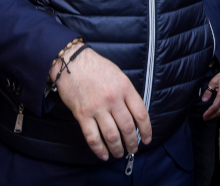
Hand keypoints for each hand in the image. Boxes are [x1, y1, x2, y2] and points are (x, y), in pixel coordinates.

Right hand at [52, 43, 151, 160]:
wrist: (72, 63)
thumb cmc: (97, 67)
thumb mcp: (119, 76)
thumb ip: (127, 93)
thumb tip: (134, 114)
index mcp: (125, 88)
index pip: (141, 114)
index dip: (146, 129)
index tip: (147, 139)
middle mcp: (113, 99)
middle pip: (128, 127)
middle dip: (133, 142)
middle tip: (134, 149)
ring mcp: (97, 108)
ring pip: (112, 136)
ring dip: (117, 148)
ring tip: (120, 154)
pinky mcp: (82, 115)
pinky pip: (92, 137)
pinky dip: (99, 149)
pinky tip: (103, 155)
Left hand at [202, 72, 219, 120]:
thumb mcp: (213, 81)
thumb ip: (208, 91)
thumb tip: (204, 100)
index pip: (215, 106)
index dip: (209, 112)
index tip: (204, 116)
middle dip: (212, 116)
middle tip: (205, 118)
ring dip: (216, 115)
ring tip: (210, 117)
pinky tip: (217, 113)